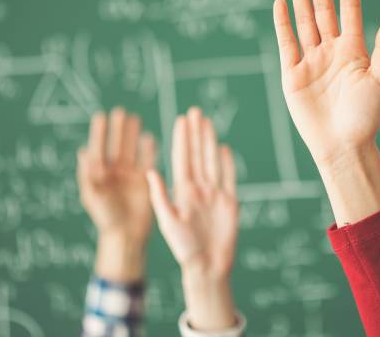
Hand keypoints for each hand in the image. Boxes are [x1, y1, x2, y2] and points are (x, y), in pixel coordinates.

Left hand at [77, 107, 156, 281]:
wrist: (125, 235)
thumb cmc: (105, 217)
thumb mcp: (92, 196)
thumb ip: (88, 174)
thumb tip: (83, 151)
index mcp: (99, 175)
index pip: (99, 149)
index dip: (99, 133)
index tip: (101, 116)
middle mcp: (115, 173)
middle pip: (116, 146)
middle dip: (118, 130)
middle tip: (120, 112)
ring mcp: (130, 176)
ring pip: (132, 150)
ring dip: (132, 135)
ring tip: (135, 119)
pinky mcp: (145, 182)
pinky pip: (147, 161)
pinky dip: (148, 150)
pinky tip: (149, 138)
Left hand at [146, 107, 238, 330]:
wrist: (208, 267)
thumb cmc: (185, 249)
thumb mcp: (168, 221)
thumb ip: (160, 196)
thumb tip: (149, 171)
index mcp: (182, 192)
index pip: (182, 158)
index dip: (181, 139)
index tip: (180, 120)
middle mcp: (198, 189)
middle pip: (197, 155)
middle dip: (195, 133)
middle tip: (194, 111)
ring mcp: (214, 194)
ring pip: (212, 161)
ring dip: (209, 141)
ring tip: (207, 122)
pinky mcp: (230, 202)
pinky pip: (228, 177)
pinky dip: (227, 163)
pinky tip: (223, 148)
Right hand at [272, 0, 379, 224]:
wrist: (343, 146)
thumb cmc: (366, 118)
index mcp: (354, 50)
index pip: (349, 7)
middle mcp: (331, 51)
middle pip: (324, 8)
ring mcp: (311, 61)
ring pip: (304, 20)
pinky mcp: (292, 75)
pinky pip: (287, 43)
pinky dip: (283, 23)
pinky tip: (281, 2)